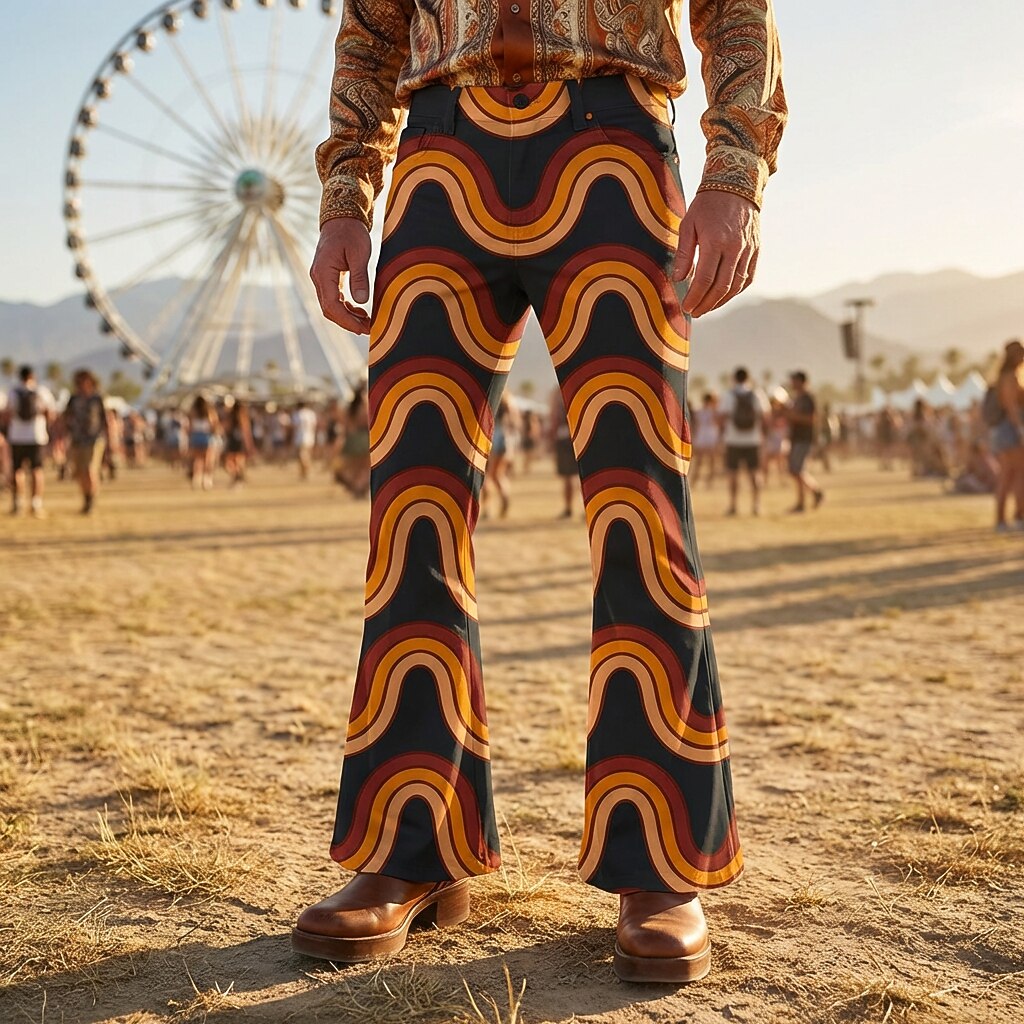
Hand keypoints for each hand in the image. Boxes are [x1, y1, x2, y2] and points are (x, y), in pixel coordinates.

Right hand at [310, 217, 372, 334]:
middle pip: (329, 309)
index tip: (363, 329)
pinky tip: (361, 310)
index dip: (347, 320)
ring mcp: (321, 278)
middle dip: (348, 322)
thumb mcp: (359, 254)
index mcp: (323, 272)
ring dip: (348, 316)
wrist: (342, 217)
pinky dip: (346, 307)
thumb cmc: (351, 232)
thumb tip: (362, 302)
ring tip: (367, 322)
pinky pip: (334, 298)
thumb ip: (359, 278)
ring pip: (331, 305)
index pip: (331, 305)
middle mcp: (318, 277)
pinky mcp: (327, 277)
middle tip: (368, 330)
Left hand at [672, 191, 759, 317]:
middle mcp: (735, 248)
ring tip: (706, 307)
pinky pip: (748, 277)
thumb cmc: (707, 204)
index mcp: (715, 241)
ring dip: (720, 301)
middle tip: (694, 312)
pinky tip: (724, 296)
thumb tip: (678, 280)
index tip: (686, 306)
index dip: (695, 296)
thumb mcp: (688, 224)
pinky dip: (736, 290)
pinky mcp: (756, 249)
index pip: (705, 279)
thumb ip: (684, 254)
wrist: (736, 184)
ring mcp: (748, 249)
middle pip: (722, 287)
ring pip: (736, 285)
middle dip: (706, 304)